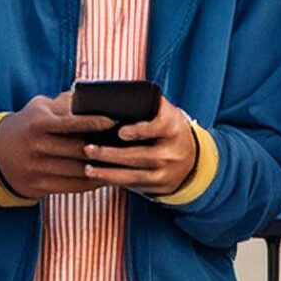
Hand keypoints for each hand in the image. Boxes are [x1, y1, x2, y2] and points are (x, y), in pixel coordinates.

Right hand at [0, 91, 110, 198]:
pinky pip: (71, 187)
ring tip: (119, 162)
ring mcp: (36, 169)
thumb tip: (94, 99)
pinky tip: (104, 177)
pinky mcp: (37, 187)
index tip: (113, 122)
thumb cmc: (28, 125)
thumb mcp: (40, 108)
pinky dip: (90, 183)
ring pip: (77, 172)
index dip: (94, 123)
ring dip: (100, 168)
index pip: (71, 123)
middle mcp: (35, 147)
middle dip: (101, 148)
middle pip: (77, 150)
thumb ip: (65, 103)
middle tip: (123, 144)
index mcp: (37, 124)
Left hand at [84, 96, 202, 194]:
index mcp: (174, 128)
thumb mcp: (166, 113)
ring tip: (88, 168)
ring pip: (135, 175)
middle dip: (111, 154)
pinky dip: (115, 181)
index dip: (139, 131)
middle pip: (140, 155)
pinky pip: (134, 185)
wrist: (191, 158)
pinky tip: (99, 177)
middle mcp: (173, 152)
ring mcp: (167, 172)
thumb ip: (148, 103)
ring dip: (108, 172)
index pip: (157, 128)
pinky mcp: (159, 186)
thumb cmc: (169, 129)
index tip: (120, 132)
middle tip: (88, 148)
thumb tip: (115, 94)